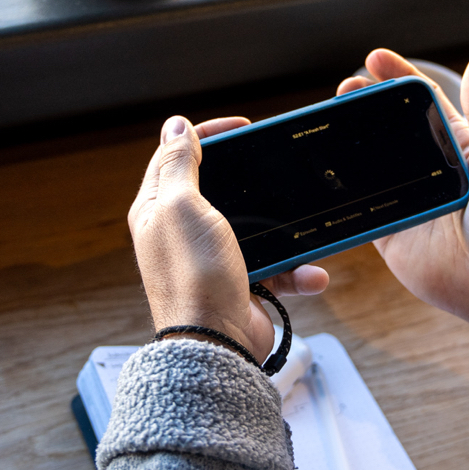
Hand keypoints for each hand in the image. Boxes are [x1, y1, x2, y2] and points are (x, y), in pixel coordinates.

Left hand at [128, 115, 329, 360]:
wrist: (217, 344)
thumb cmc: (193, 275)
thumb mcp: (183, 207)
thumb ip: (180, 165)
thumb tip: (176, 125)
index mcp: (158, 209)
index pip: (178, 155)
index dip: (208, 134)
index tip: (244, 127)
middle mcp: (182, 231)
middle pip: (221, 187)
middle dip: (252, 179)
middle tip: (277, 168)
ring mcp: (214, 258)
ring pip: (257, 227)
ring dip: (286, 232)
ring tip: (305, 230)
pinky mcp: (243, 282)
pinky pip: (277, 266)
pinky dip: (297, 271)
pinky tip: (311, 275)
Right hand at [337, 50, 468, 336]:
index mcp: (461, 147)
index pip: (425, 102)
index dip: (400, 77)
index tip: (375, 58)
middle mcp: (431, 169)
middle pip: (391, 127)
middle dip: (367, 103)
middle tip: (345, 86)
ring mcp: (408, 198)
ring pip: (371, 161)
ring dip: (349, 138)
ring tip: (330, 116)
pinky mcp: (389, 230)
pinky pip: (361, 203)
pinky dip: (342, 186)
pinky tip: (323, 165)